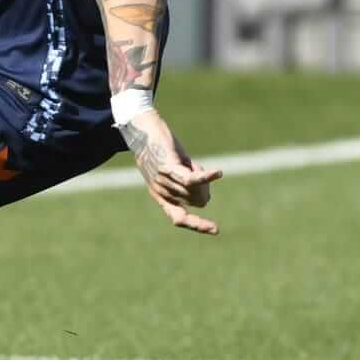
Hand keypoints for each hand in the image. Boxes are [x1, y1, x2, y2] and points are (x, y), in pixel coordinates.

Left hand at [120, 107, 220, 234]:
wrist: (141, 129)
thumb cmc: (159, 148)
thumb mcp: (174, 169)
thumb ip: (188, 184)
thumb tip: (205, 199)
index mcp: (160, 196)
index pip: (179, 218)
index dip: (197, 225)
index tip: (216, 229)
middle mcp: (161, 192)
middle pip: (198, 199)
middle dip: (204, 187)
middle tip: (192, 168)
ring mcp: (163, 180)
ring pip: (198, 188)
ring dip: (202, 174)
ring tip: (188, 161)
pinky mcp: (168, 167)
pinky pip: (191, 178)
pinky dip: (205, 176)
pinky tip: (218, 173)